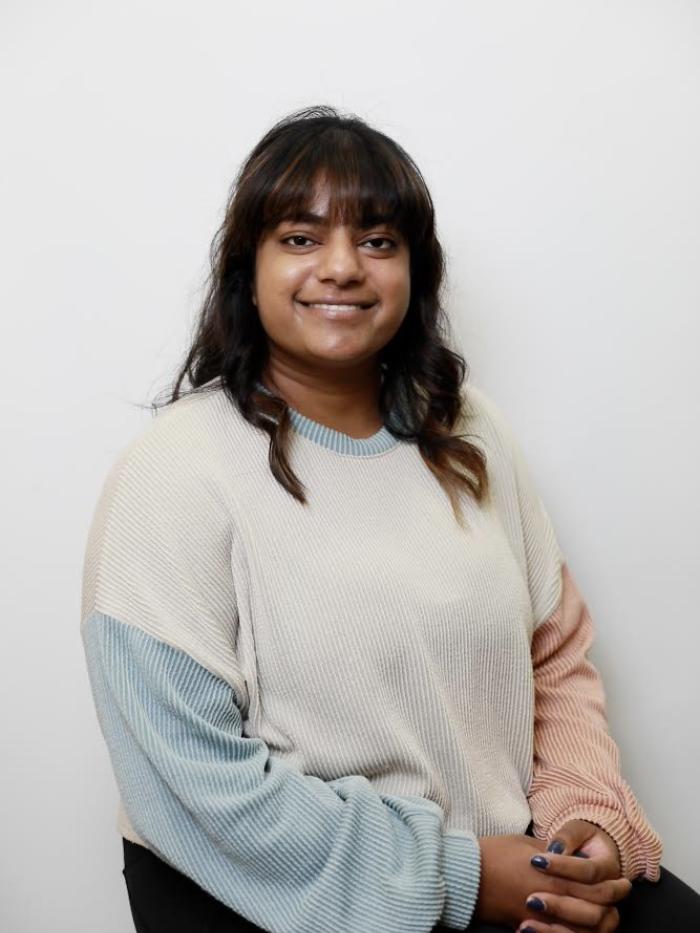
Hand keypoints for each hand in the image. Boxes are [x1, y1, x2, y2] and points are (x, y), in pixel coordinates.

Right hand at [474, 834, 629, 931]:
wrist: (466, 873)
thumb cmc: (494, 853)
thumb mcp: (527, 844)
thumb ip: (553, 851)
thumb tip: (570, 854)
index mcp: (553, 875)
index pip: (596, 885)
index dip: (613, 885)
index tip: (622, 880)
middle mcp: (551, 900)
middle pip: (596, 913)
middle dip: (611, 906)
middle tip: (620, 895)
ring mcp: (540, 918)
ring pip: (583, 932)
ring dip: (597, 924)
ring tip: (606, 914)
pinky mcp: (527, 927)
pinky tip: (578, 928)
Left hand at [517, 821, 629, 931]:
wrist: (588, 857)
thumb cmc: (580, 840)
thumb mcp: (576, 830)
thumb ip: (567, 837)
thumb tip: (554, 849)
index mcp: (609, 868)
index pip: (589, 872)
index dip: (563, 867)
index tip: (535, 861)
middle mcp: (611, 898)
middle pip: (593, 910)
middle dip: (561, 905)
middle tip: (530, 898)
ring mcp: (604, 918)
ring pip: (588, 932)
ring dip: (556, 930)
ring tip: (526, 922)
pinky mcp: (591, 930)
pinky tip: (527, 929)